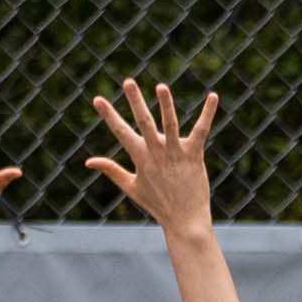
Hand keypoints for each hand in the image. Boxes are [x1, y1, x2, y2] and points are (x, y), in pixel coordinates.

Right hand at [86, 79, 216, 231]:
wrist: (184, 220)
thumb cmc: (157, 204)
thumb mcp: (131, 186)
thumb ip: (111, 170)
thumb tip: (89, 161)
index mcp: (140, 158)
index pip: (121, 132)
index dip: (109, 115)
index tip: (97, 99)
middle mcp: (156, 153)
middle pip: (143, 122)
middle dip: (135, 101)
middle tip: (127, 81)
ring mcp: (175, 153)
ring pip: (169, 124)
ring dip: (165, 105)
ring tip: (160, 87)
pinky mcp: (193, 155)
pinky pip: (200, 130)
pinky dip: (207, 114)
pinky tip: (212, 96)